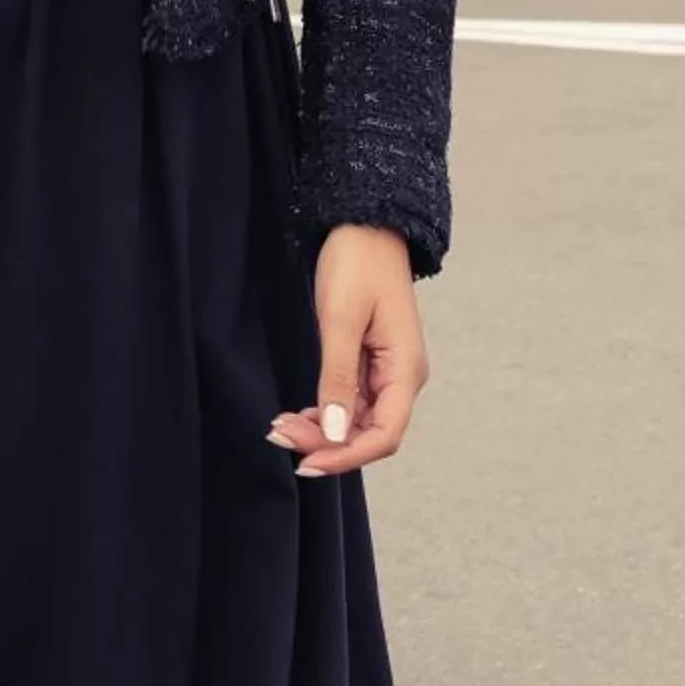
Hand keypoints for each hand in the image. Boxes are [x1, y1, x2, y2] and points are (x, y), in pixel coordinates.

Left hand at [266, 224, 427, 476]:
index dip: (346, 455)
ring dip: (323, 430)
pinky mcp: (370, 361)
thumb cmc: (357, 263)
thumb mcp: (341, 319)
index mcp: (405, 369)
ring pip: (357, 419)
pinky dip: (326, 412)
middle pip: (368, 431)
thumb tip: (334, 433)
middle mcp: (402, 376)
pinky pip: (352, 400)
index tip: (306, 462)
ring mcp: (387, 370)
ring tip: (281, 428)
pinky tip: (301, 415)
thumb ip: (337, 377)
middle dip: (326, 443)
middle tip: (279, 436)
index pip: (384, 435)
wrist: (364, 223)